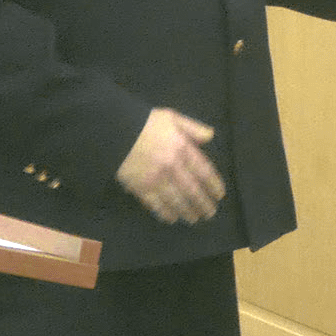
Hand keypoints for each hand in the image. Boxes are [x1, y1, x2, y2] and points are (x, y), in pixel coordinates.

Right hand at [116, 108, 225, 224]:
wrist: (115, 131)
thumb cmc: (145, 122)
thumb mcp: (173, 117)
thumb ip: (193, 128)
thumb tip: (211, 136)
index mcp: (182, 149)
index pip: (203, 171)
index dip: (213, 184)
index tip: (219, 195)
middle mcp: (172, 167)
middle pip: (192, 190)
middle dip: (202, 203)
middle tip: (210, 214)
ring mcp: (156, 180)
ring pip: (176, 200)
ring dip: (187, 211)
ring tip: (194, 219)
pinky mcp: (140, 188)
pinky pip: (155, 205)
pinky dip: (165, 213)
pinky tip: (172, 218)